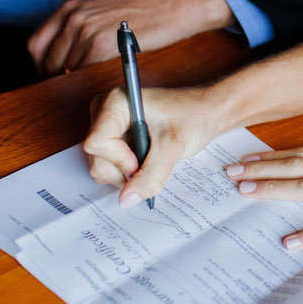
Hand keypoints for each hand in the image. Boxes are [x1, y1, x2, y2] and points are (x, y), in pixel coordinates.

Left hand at [27, 0, 231, 76]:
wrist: (174, 3)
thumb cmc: (147, 10)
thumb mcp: (104, 12)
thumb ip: (83, 29)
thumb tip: (70, 58)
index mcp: (71, 7)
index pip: (36, 44)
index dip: (43, 65)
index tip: (55, 75)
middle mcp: (72, 16)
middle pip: (44, 60)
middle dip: (55, 77)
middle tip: (72, 86)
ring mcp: (84, 30)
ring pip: (63, 69)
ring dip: (74, 82)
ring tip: (92, 85)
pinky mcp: (99, 45)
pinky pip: (81, 72)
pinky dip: (87, 81)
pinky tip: (100, 81)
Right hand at [84, 83, 224, 204]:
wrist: (205, 112)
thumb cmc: (193, 117)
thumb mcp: (173, 147)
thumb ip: (151, 175)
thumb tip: (126, 200)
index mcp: (115, 103)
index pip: (96, 143)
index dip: (119, 160)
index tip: (141, 162)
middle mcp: (104, 112)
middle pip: (96, 157)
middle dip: (123, 170)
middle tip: (151, 162)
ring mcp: (106, 126)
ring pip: (100, 165)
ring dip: (125, 173)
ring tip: (151, 159)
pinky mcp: (112, 138)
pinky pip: (108, 166)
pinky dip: (126, 171)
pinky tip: (145, 160)